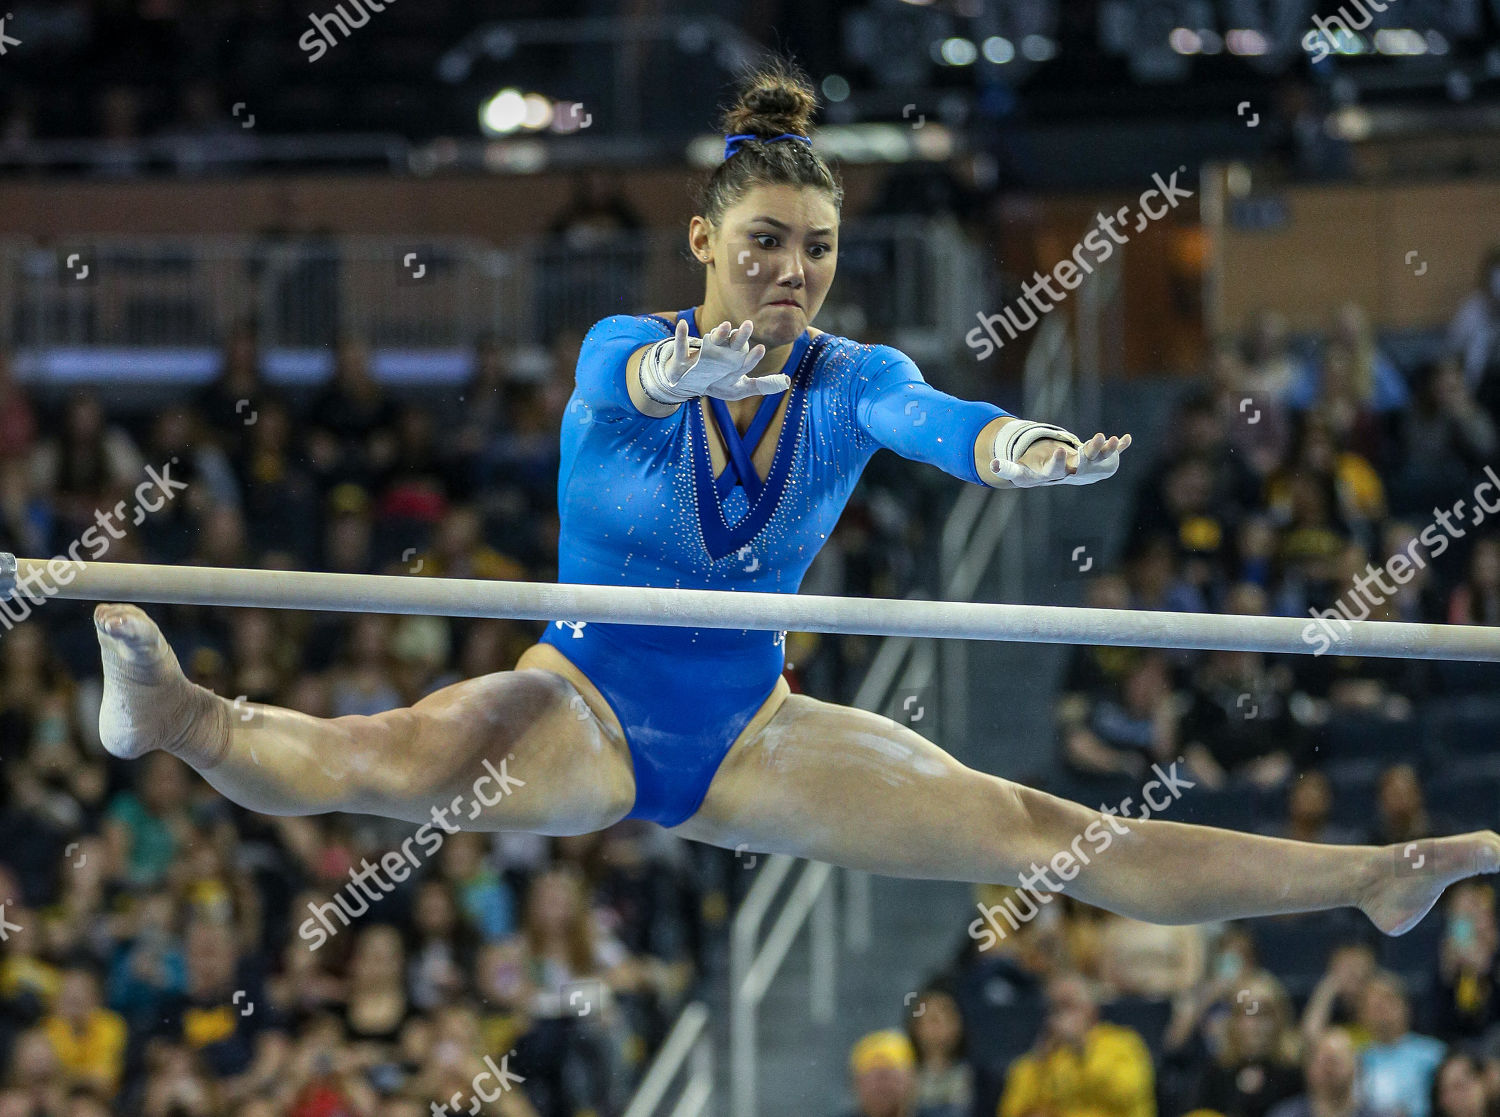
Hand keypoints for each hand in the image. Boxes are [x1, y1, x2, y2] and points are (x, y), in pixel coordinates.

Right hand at [643, 318, 788, 402]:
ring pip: (714, 340)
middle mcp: (724, 353)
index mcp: (737, 360)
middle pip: (734, 343)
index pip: (747, 358)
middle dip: (741, 335)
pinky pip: (683, 345)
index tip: (760, 349)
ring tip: (725, 326)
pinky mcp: (687, 357)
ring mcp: (705, 353)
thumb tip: (787, 382)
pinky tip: (682, 325)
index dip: (753, 356)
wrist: (694, 384)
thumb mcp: (741, 388)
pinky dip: (682, 335)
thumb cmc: (720, 384)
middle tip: (748, 325)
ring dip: (719, 333)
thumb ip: (761, 386)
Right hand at [991, 432, 1130, 487]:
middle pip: (1083, 464)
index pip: (1055, 470)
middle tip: (1099, 438)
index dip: (1058, 462)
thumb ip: (1007, 469)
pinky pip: (1111, 454)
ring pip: (1100, 458)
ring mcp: (1088, 467)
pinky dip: (1120, 447)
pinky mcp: (1100, 461)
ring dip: (1107, 448)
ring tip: (1112, 437)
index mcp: (1054, 474)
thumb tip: (992, 465)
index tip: (1061, 451)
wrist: (1064, 477)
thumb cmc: (1038, 473)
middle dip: (1091, 452)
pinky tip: (1127, 439)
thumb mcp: (1022, 473)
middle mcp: (1073, 472)